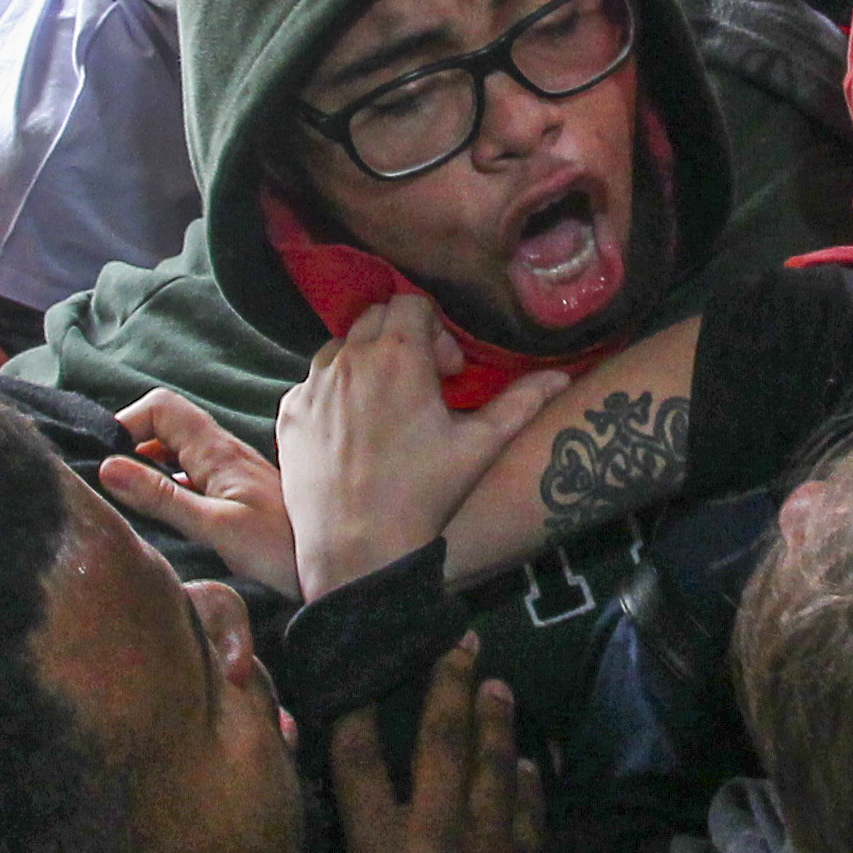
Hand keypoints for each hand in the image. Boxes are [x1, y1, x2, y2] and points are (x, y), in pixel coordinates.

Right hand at [98, 389, 299, 600]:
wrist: (335, 571)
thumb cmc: (280, 552)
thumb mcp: (214, 527)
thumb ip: (160, 497)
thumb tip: (106, 466)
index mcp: (217, 451)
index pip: (161, 407)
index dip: (127, 423)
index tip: (106, 461)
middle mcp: (222, 452)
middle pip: (165, 423)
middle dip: (131, 443)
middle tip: (111, 482)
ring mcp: (227, 472)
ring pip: (175, 450)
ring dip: (146, 465)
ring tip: (127, 499)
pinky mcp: (232, 493)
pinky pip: (188, 474)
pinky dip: (165, 484)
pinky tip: (159, 513)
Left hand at [277, 297, 567, 602]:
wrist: (359, 550)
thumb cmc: (424, 497)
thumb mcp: (481, 447)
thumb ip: (523, 402)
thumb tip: (561, 376)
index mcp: (398, 356)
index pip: (411, 302)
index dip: (435, 330)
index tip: (447, 373)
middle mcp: (349, 360)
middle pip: (375, 316)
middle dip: (401, 338)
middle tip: (422, 385)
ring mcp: (313, 386)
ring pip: (340, 347)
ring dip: (366, 362)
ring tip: (387, 406)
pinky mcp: (291, 413)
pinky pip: (313, 383)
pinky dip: (335, 393)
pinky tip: (355, 433)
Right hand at [312, 638, 606, 852]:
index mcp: (384, 847)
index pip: (361, 763)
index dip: (354, 715)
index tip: (353, 673)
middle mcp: (438, 828)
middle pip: (443, 740)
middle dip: (448, 684)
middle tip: (460, 639)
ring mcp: (488, 842)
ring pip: (492, 763)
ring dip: (495, 718)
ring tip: (497, 682)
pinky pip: (526, 809)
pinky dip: (525, 781)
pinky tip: (525, 764)